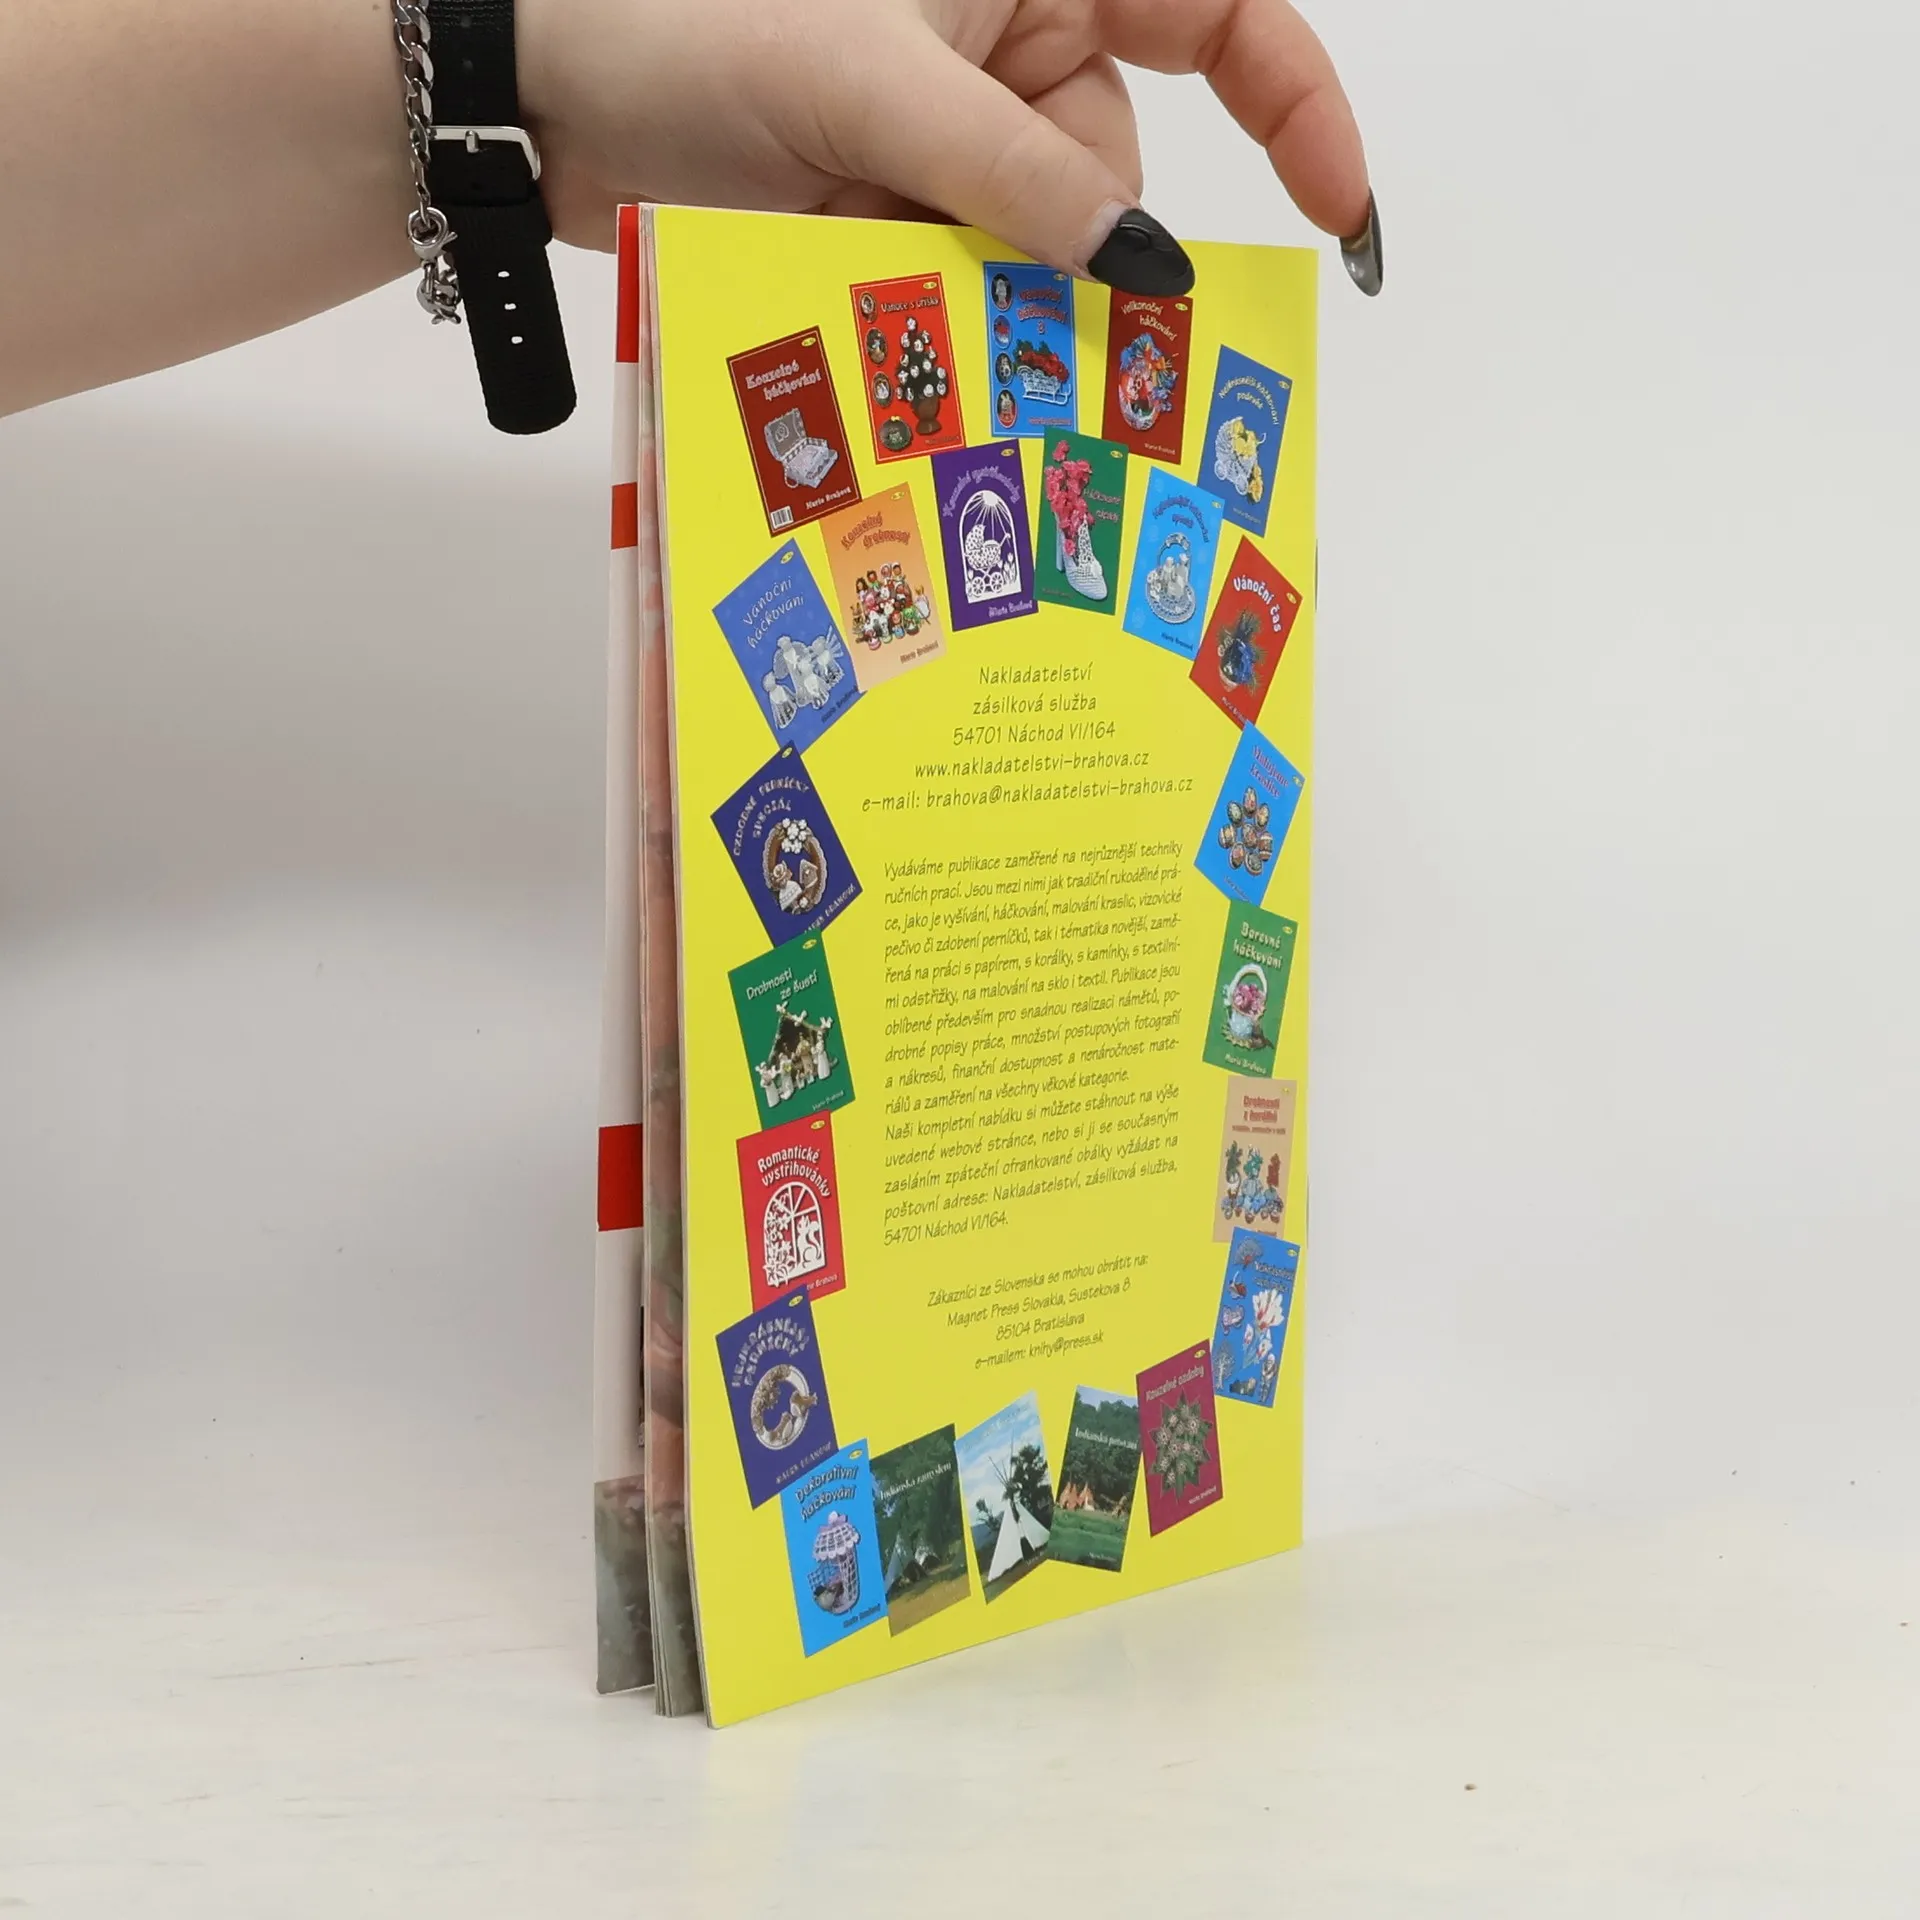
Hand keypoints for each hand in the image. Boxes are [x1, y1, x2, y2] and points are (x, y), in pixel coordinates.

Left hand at [519, 0, 1378, 292]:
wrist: (534, 87)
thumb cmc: (686, 19)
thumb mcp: (872, 82)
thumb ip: (1020, 174)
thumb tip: (1150, 265)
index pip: (1217, 12)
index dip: (1298, 104)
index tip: (1339, 212)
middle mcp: (1005, 41)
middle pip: (1115, 169)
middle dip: (1077, 247)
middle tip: (1032, 312)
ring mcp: (945, 135)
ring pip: (1032, 250)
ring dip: (984, 295)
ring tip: (899, 303)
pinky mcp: (889, 208)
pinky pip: (958, 282)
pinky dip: (934, 317)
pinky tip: (885, 328)